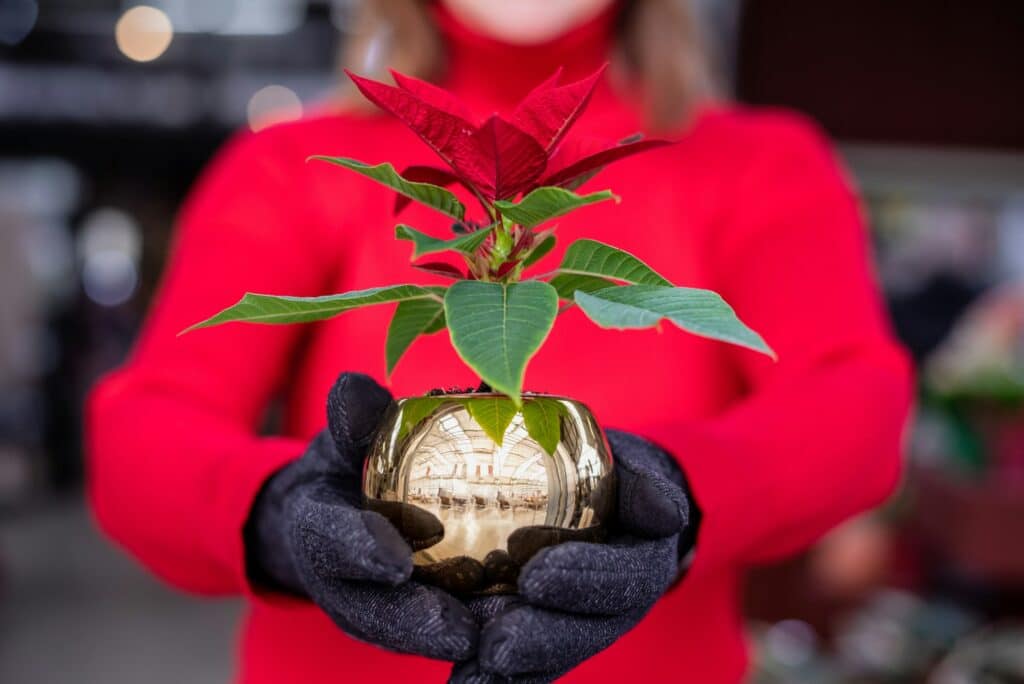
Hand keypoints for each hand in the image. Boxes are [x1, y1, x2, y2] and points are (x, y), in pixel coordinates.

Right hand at [244, 372, 477, 661]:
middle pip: (369, 611)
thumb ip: (352, 418)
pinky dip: (472, 636)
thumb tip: (353, 387)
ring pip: (404, 633)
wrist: (333, 514)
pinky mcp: (409, 621)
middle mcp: (340, 581)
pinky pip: (436, 633)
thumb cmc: (344, 465)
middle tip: (458, 629)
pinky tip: (516, 638)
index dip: (358, 552)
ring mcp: (372, 608)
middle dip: (410, 622)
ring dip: (448, 640)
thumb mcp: (343, 437)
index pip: (326, 543)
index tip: (395, 561)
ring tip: (497, 639)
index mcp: (316, 529)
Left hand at [449, 430, 695, 681]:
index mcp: (644, 567)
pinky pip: (528, 666)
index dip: (583, 580)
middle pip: (584, 633)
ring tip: (473, 677)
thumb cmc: (617, 481)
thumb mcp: (636, 474)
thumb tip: (667, 514)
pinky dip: (496, 680)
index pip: (621, 579)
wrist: (610, 507)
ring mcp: (584, 628)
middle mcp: (617, 608)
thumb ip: (647, 489)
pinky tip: (464, 682)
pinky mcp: (550, 639)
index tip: (536, 577)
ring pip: (553, 655)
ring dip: (515, 672)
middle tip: (498, 647)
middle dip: (541, 642)